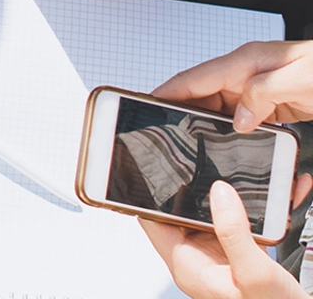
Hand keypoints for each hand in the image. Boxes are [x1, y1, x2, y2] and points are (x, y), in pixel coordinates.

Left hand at [142, 179, 310, 298]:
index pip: (153, 222)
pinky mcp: (242, 254)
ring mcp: (220, 255)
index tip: (166, 170)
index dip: (153, 196)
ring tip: (255, 178)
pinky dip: (261, 210)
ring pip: (216, 214)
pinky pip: (245, 223)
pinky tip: (283, 196)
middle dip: (199, 188)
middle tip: (215, 164)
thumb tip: (219, 192)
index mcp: (187, 265)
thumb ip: (233, 233)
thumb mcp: (253, 273)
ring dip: (235, 196)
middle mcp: (198, 259)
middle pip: (184, 212)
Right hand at [156, 41, 312, 132]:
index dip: (167, 91)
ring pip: (224, 109)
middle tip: (167, 135)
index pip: (195, 77)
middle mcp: (251, 73)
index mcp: (248, 61)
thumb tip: (238, 118)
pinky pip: (247, 118)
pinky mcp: (277, 104)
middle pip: (205, 95)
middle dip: (184, 113)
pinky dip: (236, 132)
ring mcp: (263, 89)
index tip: (145, 104)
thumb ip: (262, 93)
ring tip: (195, 145)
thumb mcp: (300, 79)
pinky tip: (234, 146)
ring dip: (211, 125)